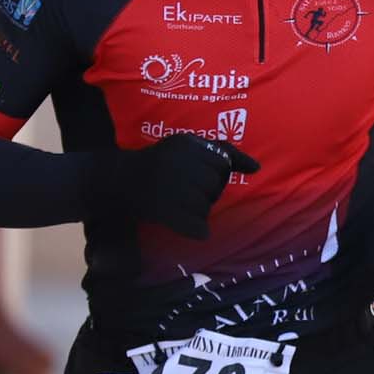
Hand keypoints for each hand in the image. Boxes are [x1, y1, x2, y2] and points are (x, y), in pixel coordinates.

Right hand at [80, 133, 257, 237]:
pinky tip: (179, 220)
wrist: (116, 180)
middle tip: (179, 188)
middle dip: (204, 191)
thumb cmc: (159, 163)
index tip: (197, 175)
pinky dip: (194, 230)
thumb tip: (256, 167)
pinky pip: (199, 229)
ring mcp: (172, 188)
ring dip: (196, 210)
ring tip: (174, 201)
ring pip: (207, 207)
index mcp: (186, 143)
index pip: (222, 163)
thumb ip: (221, 151)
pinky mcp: (167, 212)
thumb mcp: (185, 146)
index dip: (214, 173)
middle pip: (216, 185)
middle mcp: (179, 162)